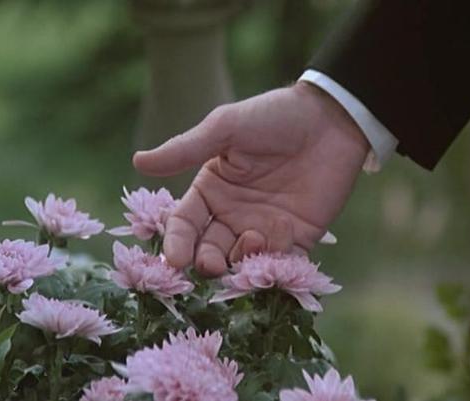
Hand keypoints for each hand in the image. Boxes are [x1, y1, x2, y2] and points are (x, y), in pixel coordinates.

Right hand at [133, 82, 369, 275]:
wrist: (332, 119)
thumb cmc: (273, 117)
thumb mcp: (226, 128)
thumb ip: (185, 149)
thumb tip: (138, 161)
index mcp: (211, 190)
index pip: (185, 224)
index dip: (177, 243)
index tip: (175, 259)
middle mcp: (233, 214)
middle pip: (209, 250)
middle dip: (206, 262)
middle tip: (210, 265)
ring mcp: (264, 228)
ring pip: (242, 262)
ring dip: (242, 260)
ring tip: (254, 238)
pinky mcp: (297, 238)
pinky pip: (281, 263)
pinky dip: (276, 265)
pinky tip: (280, 243)